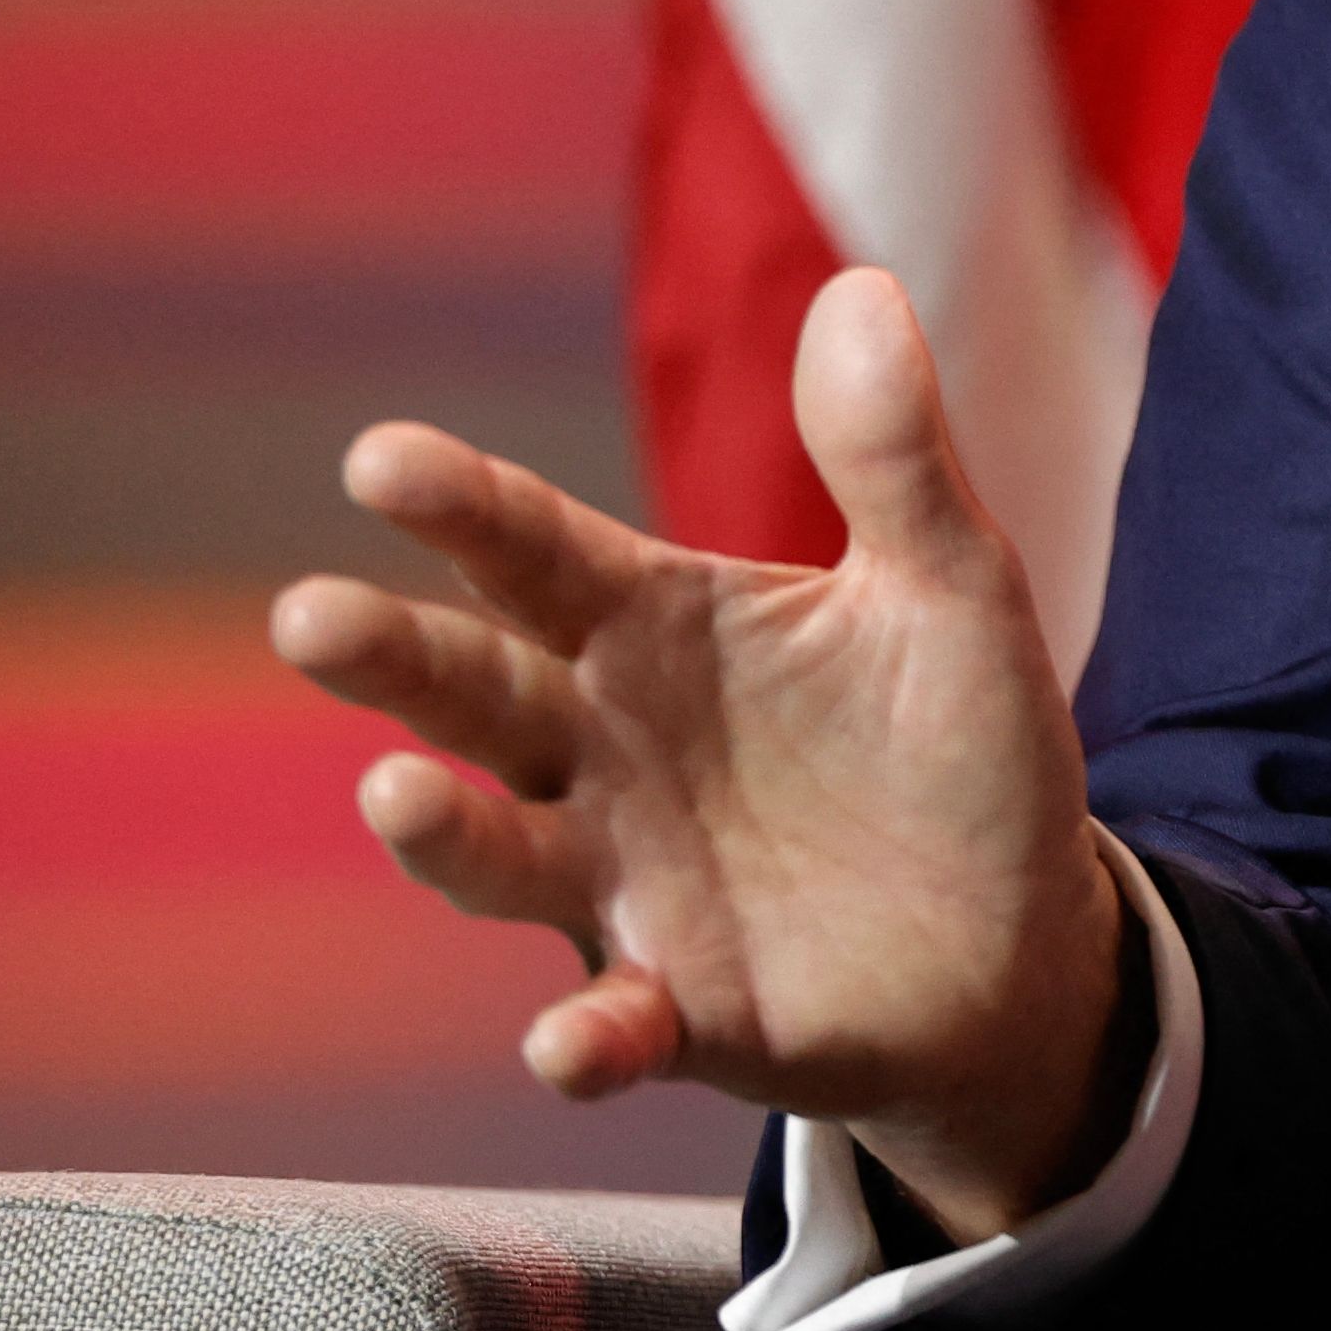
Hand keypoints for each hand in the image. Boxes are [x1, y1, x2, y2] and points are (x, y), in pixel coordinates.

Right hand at [271, 266, 1139, 1237]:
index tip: (378, 455)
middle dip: (391, 659)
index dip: (463, 507)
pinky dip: (587, 1039)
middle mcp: (604, 752)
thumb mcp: (950, 588)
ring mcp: (624, 886)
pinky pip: (612, 1029)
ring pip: (502, 856)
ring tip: (394, 794)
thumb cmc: (957, 743)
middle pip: (476, 693)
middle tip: (308, 618)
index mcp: (658, 627)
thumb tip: (859, 288)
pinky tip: (569, 1043)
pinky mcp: (681, 1013)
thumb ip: (892, 457)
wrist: (1022, 938)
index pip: (538, 553)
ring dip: (443, 835)